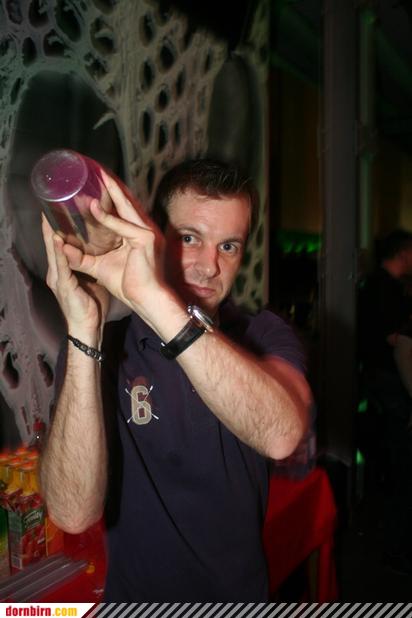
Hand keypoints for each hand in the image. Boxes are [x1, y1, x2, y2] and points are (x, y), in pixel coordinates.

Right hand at [42, 214, 109, 337]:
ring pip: (54, 251)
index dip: (59, 225)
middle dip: (51, 223)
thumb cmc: (91, 304)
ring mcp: (58, 278)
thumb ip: (91, 263)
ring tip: (49, 215)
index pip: (60, 242)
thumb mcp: (91, 278)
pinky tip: (58, 239)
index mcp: (64, 268)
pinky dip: (59, 252)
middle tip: (50, 203)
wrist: (88, 327)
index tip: (60, 207)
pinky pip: (62, 266)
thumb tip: (102, 249)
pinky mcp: (63, 286)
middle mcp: (57, 270)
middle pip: (53, 242)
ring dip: (51, 233)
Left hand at [61, 170, 167, 324]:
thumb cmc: (128, 285)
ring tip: (98, 176)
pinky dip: (107, 217)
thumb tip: (62, 247)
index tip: (99, 180)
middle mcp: (145, 229)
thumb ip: (83, 257)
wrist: (145, 300)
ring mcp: (147, 232)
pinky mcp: (145, 239)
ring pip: (126, 207)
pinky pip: (122, 225)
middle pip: (127, 201)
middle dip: (112, 185)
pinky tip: (93, 207)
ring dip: (111, 191)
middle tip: (97, 169)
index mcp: (138, 234)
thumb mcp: (100, 267)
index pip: (124, 208)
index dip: (112, 194)